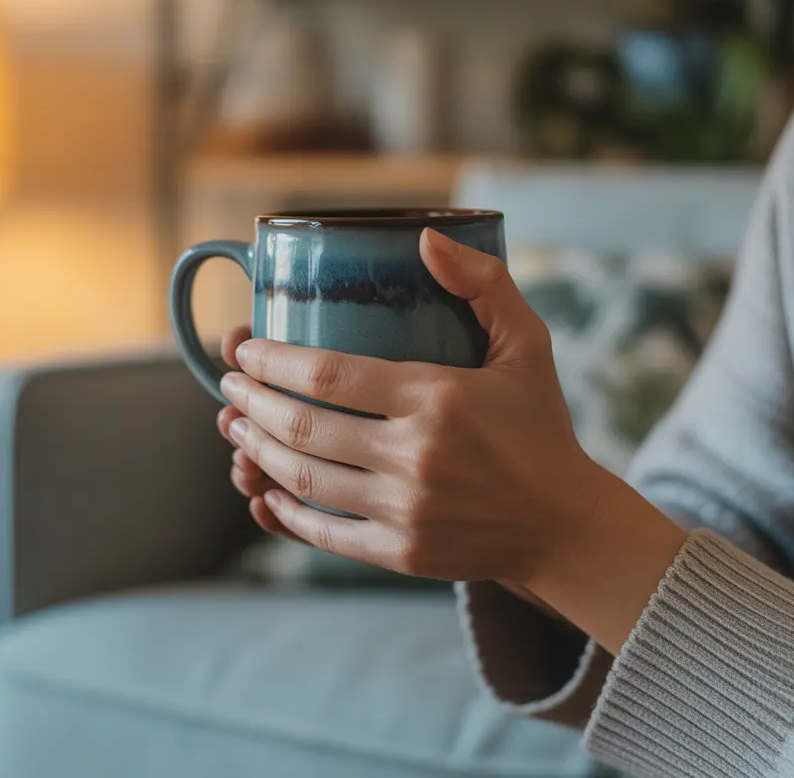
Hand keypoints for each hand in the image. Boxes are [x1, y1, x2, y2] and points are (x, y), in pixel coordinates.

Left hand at [219, 227, 606, 581]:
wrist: (564, 524)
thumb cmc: (540, 426)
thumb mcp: (529, 343)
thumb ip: (483, 284)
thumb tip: (425, 240)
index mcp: (438, 397)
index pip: (328, 375)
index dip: (271, 361)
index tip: (243, 348)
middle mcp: (416, 456)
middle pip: (303, 426)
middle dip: (250, 401)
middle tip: (229, 385)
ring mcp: (406, 510)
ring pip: (303, 478)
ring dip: (256, 449)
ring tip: (234, 427)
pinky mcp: (401, 553)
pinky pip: (322, 533)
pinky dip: (283, 512)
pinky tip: (264, 490)